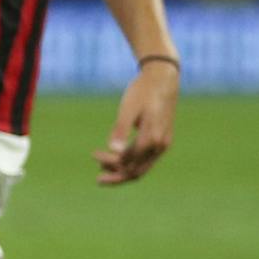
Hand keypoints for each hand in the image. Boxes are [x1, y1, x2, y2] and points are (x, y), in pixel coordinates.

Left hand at [94, 60, 177, 185]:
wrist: (163, 78)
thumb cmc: (142, 92)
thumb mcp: (128, 109)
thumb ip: (120, 129)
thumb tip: (112, 150)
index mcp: (152, 138)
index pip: (128, 161)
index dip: (110, 163)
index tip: (94, 154)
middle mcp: (160, 145)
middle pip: (137, 171)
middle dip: (116, 176)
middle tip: (98, 179)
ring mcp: (163, 144)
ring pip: (143, 167)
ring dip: (123, 171)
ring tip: (103, 168)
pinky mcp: (163, 140)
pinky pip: (147, 159)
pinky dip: (132, 163)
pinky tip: (118, 158)